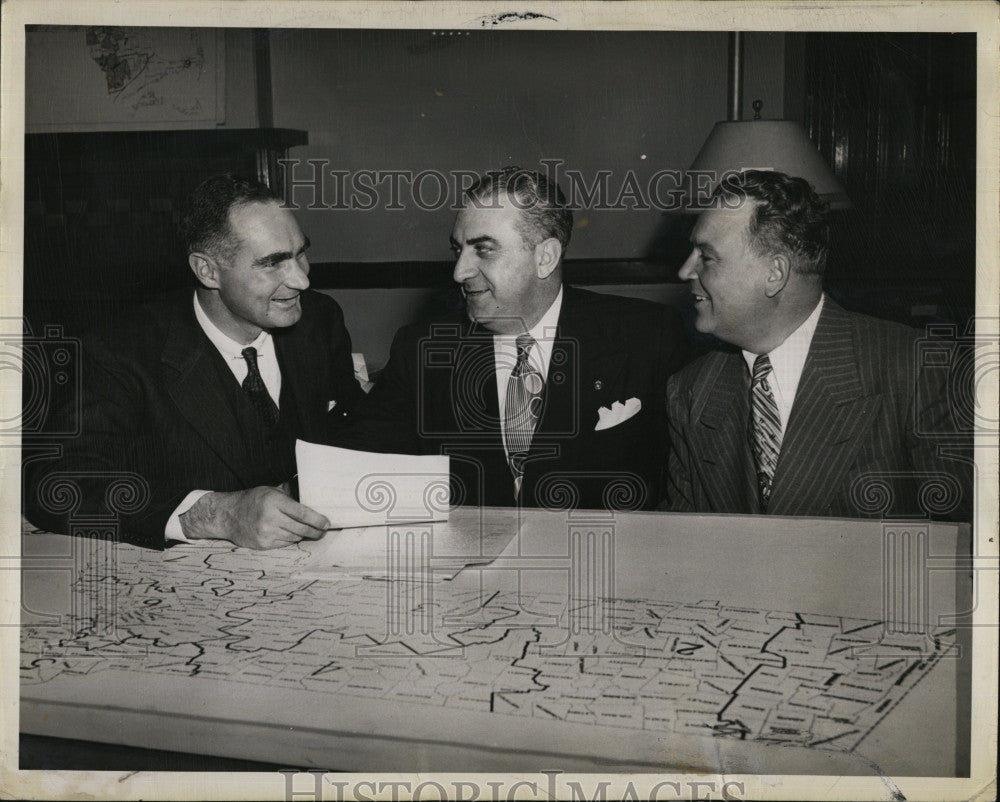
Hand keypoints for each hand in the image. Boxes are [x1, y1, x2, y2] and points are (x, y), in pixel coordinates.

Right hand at [179, 486, 329, 548]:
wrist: (228, 515)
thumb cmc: (253, 500)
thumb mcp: (271, 490)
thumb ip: (290, 492)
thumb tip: (311, 488)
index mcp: (274, 501)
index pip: (302, 513)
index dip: (317, 520)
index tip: (327, 523)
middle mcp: (270, 518)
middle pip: (301, 529)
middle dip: (315, 531)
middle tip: (323, 531)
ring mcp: (265, 533)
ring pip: (294, 538)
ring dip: (302, 535)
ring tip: (306, 531)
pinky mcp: (263, 544)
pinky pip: (284, 544)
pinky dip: (289, 539)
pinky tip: (289, 534)